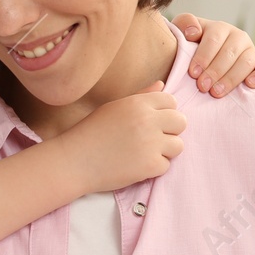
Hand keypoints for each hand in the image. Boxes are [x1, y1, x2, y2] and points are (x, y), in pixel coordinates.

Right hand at [60, 81, 185, 192]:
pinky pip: (166, 166)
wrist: (73, 161)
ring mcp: (150, 143)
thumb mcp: (114, 108)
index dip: (164, 113)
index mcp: (138, 103)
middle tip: (151, 140)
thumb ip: (141, 96)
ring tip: (142, 153)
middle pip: (181, 122)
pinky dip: (153, 169)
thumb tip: (162, 85)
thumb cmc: (90, 133)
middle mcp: (147, 120)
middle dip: (170, 131)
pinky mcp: (150, 165)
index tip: (151, 123)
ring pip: (178, 145)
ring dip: (164, 151)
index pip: (171, 101)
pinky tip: (135, 166)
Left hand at [174, 14, 254, 96]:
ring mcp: (251, 50)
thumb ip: (184, 24)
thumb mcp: (183, 33)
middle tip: (202, 87)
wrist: (206, 63)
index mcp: (219, 28)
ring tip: (216, 92)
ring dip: (231, 78)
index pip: (214, 39)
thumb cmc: (191, 49)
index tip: (193, 73)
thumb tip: (193, 32)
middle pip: (230, 52)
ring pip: (247, 61)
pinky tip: (249, 84)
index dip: (203, 56)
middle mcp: (238, 37)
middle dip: (215, 71)